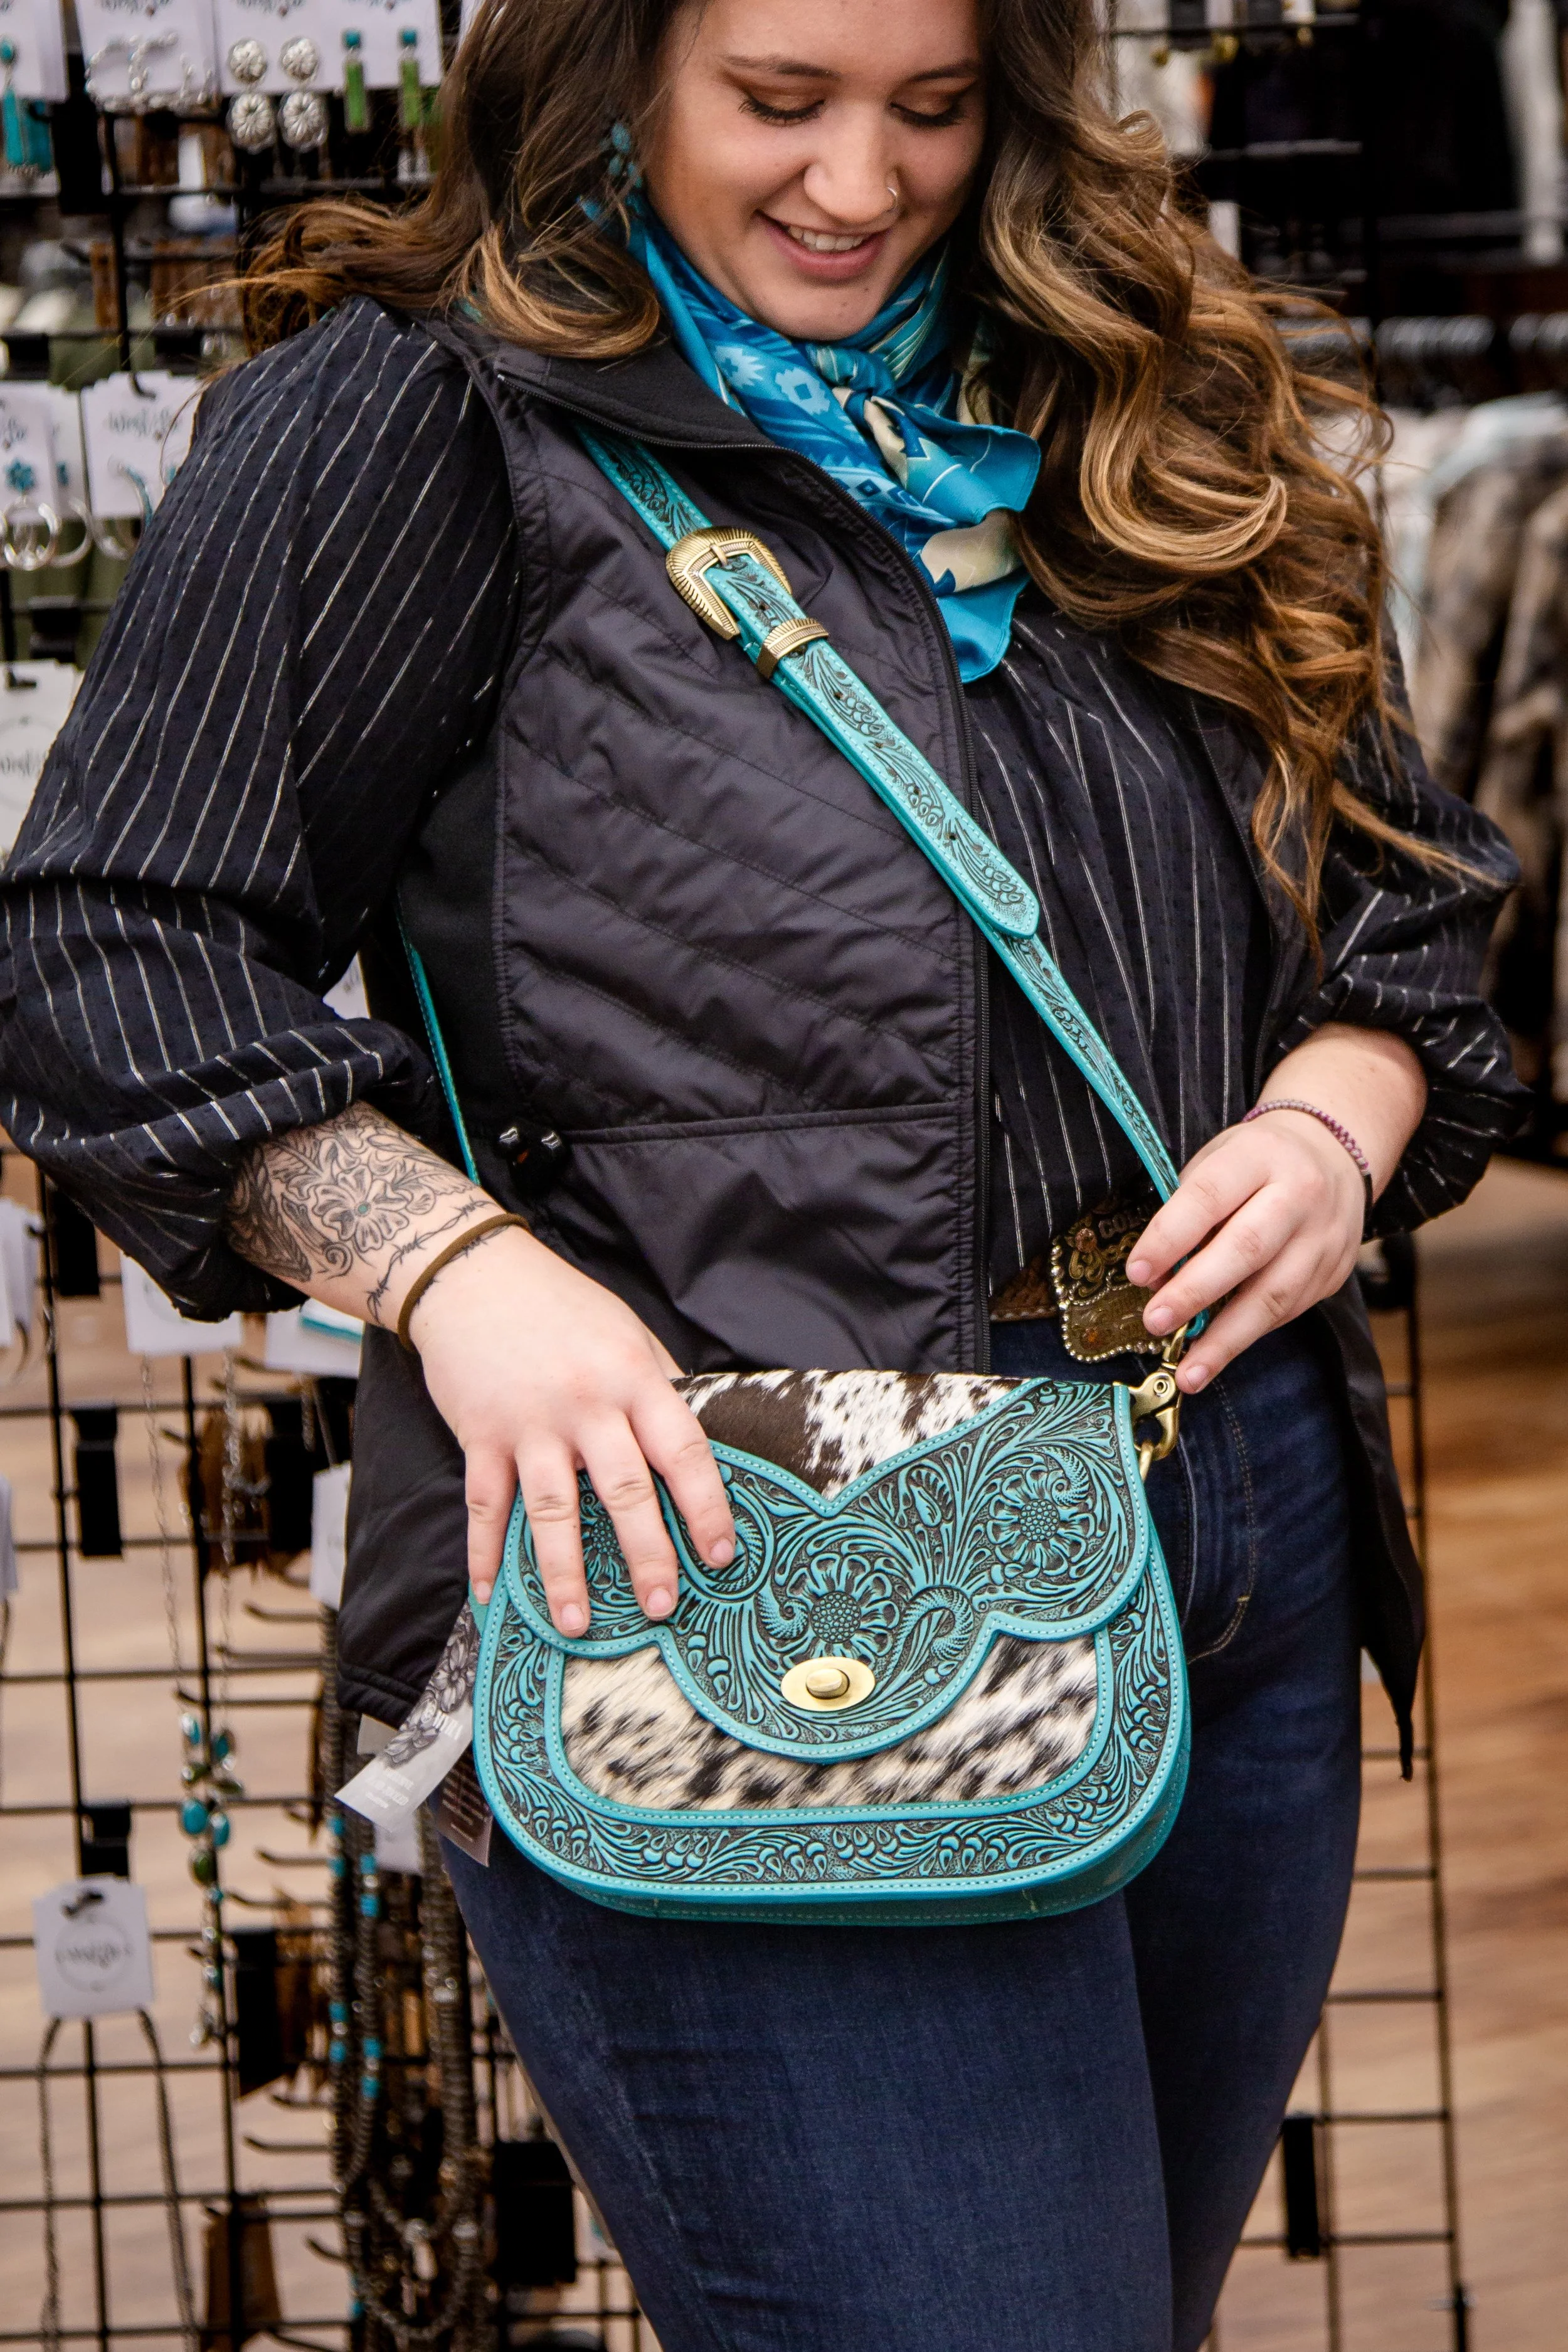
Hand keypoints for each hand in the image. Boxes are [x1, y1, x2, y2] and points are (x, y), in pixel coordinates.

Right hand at [409, 1227, 734, 1632]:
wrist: (473, 1274)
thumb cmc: (562, 1305)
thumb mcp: (627, 1333)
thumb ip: (659, 1387)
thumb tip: (695, 1445)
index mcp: (634, 1376)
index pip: (682, 1449)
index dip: (706, 1505)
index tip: (721, 1554)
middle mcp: (586, 1403)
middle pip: (623, 1490)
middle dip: (647, 1554)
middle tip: (660, 1606)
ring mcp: (530, 1423)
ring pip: (552, 1510)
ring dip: (564, 1574)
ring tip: (575, 1625)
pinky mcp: (480, 1435)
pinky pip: (485, 1505)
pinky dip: (486, 1554)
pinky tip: (493, 1596)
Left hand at [1124, 1022, 1426, 1394]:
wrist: (1335, 1153)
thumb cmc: (1257, 1162)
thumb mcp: (1217, 1162)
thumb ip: (1186, 1213)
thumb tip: (1155, 1277)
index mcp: (1259, 1156)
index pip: (1208, 1197)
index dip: (1169, 1237)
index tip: (1137, 1272)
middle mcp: (1299, 1194)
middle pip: (1247, 1248)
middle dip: (1196, 1291)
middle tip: (1156, 1320)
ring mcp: (1323, 1237)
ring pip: (1274, 1294)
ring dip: (1225, 1339)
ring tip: (1188, 1371)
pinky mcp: (1334, 1272)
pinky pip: (1288, 1310)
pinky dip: (1248, 1335)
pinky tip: (1217, 1354)